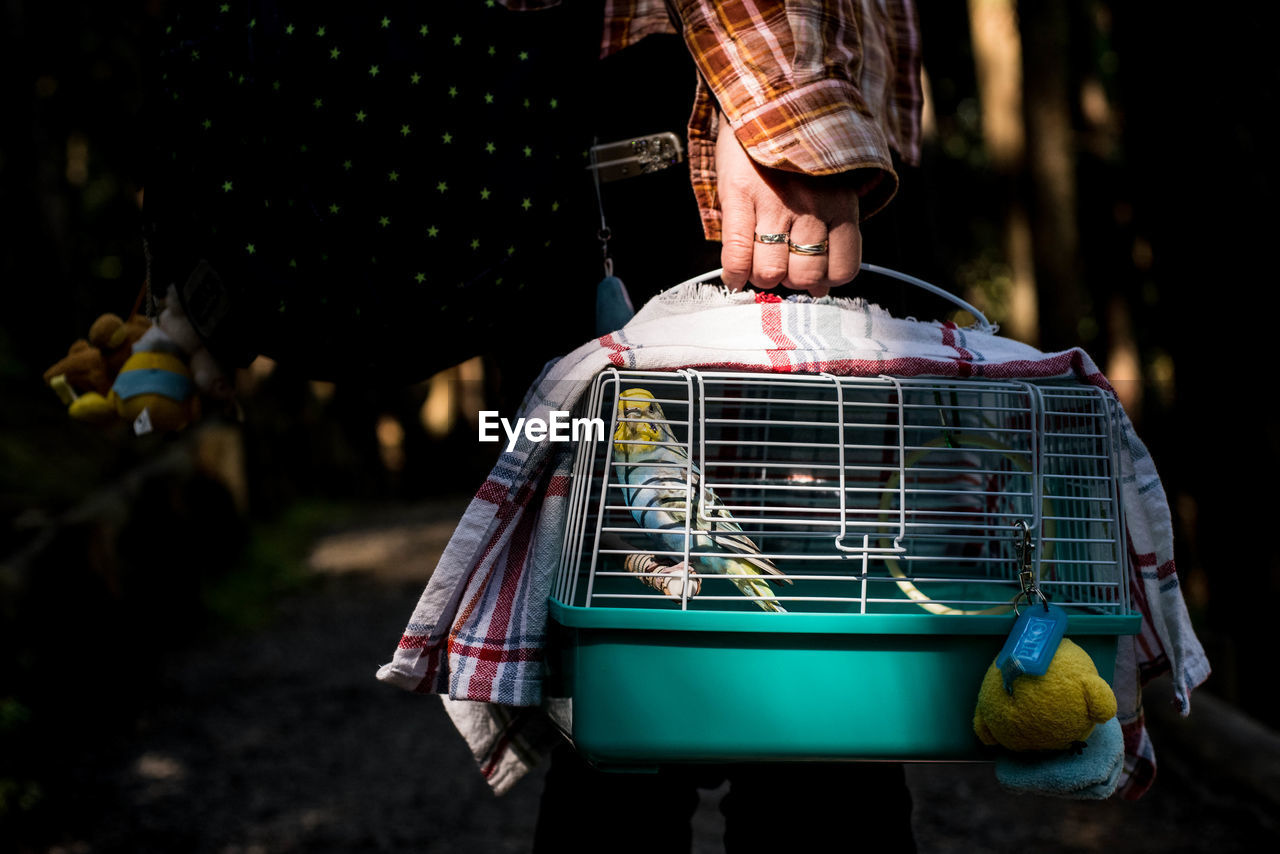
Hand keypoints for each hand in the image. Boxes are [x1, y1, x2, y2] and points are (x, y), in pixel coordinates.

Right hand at [715, 116, 861, 297]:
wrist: (767, 97)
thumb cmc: (800, 149)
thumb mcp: (831, 185)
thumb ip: (831, 232)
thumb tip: (820, 289)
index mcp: (841, 204)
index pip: (842, 269)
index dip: (824, 282)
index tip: (811, 278)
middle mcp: (811, 206)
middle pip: (804, 275)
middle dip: (790, 281)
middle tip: (782, 268)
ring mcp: (773, 202)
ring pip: (770, 270)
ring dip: (762, 277)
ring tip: (758, 265)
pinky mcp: (739, 196)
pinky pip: (736, 253)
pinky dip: (735, 274)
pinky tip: (735, 276)